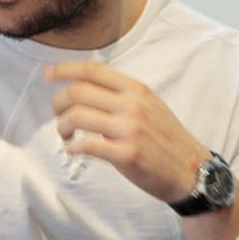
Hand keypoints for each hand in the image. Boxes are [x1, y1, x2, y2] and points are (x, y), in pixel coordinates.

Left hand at [45, 61, 210, 203]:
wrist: (191, 169)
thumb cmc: (165, 138)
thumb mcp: (149, 105)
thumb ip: (121, 95)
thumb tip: (85, 89)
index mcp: (136, 89)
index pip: (92, 70)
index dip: (64, 69)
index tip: (47, 75)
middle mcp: (132, 105)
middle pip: (78, 92)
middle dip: (58, 102)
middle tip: (57, 114)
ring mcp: (130, 129)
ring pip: (78, 117)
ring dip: (63, 126)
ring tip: (66, 135)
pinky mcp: (127, 155)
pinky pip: (88, 145)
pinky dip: (73, 147)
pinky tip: (74, 150)